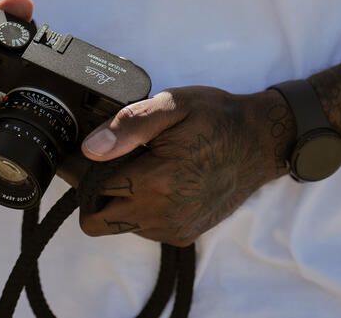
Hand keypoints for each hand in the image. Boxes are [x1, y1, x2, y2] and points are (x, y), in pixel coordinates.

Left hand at [69, 86, 295, 245]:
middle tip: (106, 163)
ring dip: (116, 202)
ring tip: (138, 168)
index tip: (81, 152)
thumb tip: (91, 148)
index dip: (79, 167)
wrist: (262, 142)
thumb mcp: (173, 106)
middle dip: (91, 193)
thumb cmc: (217, 119)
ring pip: (117, 225)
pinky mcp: (183, 235)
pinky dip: (138, 208)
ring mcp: (173, 228)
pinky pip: (142, 229)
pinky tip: (156, 182)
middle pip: (96, 219)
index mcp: (155, 182)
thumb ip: (129, 126)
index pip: (89, 185)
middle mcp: (162, 214)